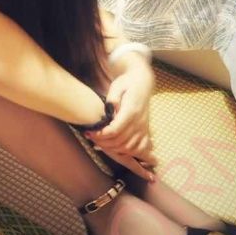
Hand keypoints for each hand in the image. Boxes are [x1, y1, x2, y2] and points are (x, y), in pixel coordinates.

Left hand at [85, 65, 156, 181]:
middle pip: (119, 141)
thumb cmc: (126, 83)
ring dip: (112, 148)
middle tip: (91, 137)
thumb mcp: (117, 86)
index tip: (89, 132)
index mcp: (131, 111)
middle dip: (103, 142)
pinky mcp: (146, 131)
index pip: (114, 130)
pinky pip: (139, 148)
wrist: (142, 82)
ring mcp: (143, 128)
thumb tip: (108, 110)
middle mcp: (139, 122)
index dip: (100, 135)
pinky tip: (115, 147)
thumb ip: (112, 99)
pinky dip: (127, 152)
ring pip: (128, 147)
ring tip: (100, 142)